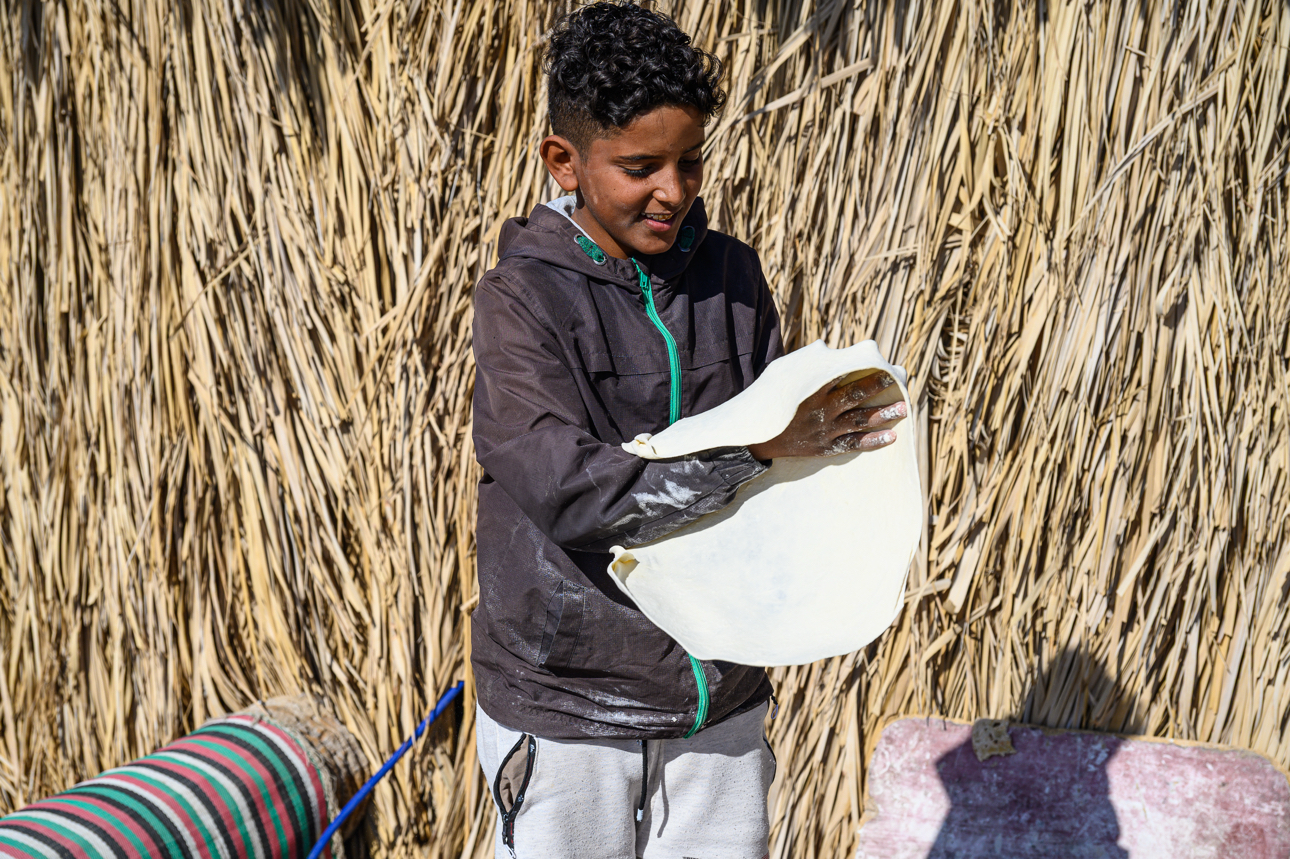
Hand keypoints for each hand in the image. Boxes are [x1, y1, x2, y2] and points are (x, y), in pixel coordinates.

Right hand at [746, 372, 906, 460]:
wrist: (761, 441)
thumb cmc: (772, 405)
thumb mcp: (780, 379)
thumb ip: (803, 364)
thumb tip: (823, 346)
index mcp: (812, 392)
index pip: (841, 376)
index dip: (862, 369)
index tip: (881, 363)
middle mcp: (822, 411)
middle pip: (855, 397)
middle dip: (877, 388)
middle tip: (899, 381)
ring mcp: (826, 430)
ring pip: (859, 421)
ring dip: (882, 415)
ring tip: (903, 409)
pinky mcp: (828, 447)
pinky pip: (854, 444)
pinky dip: (873, 442)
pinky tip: (891, 438)